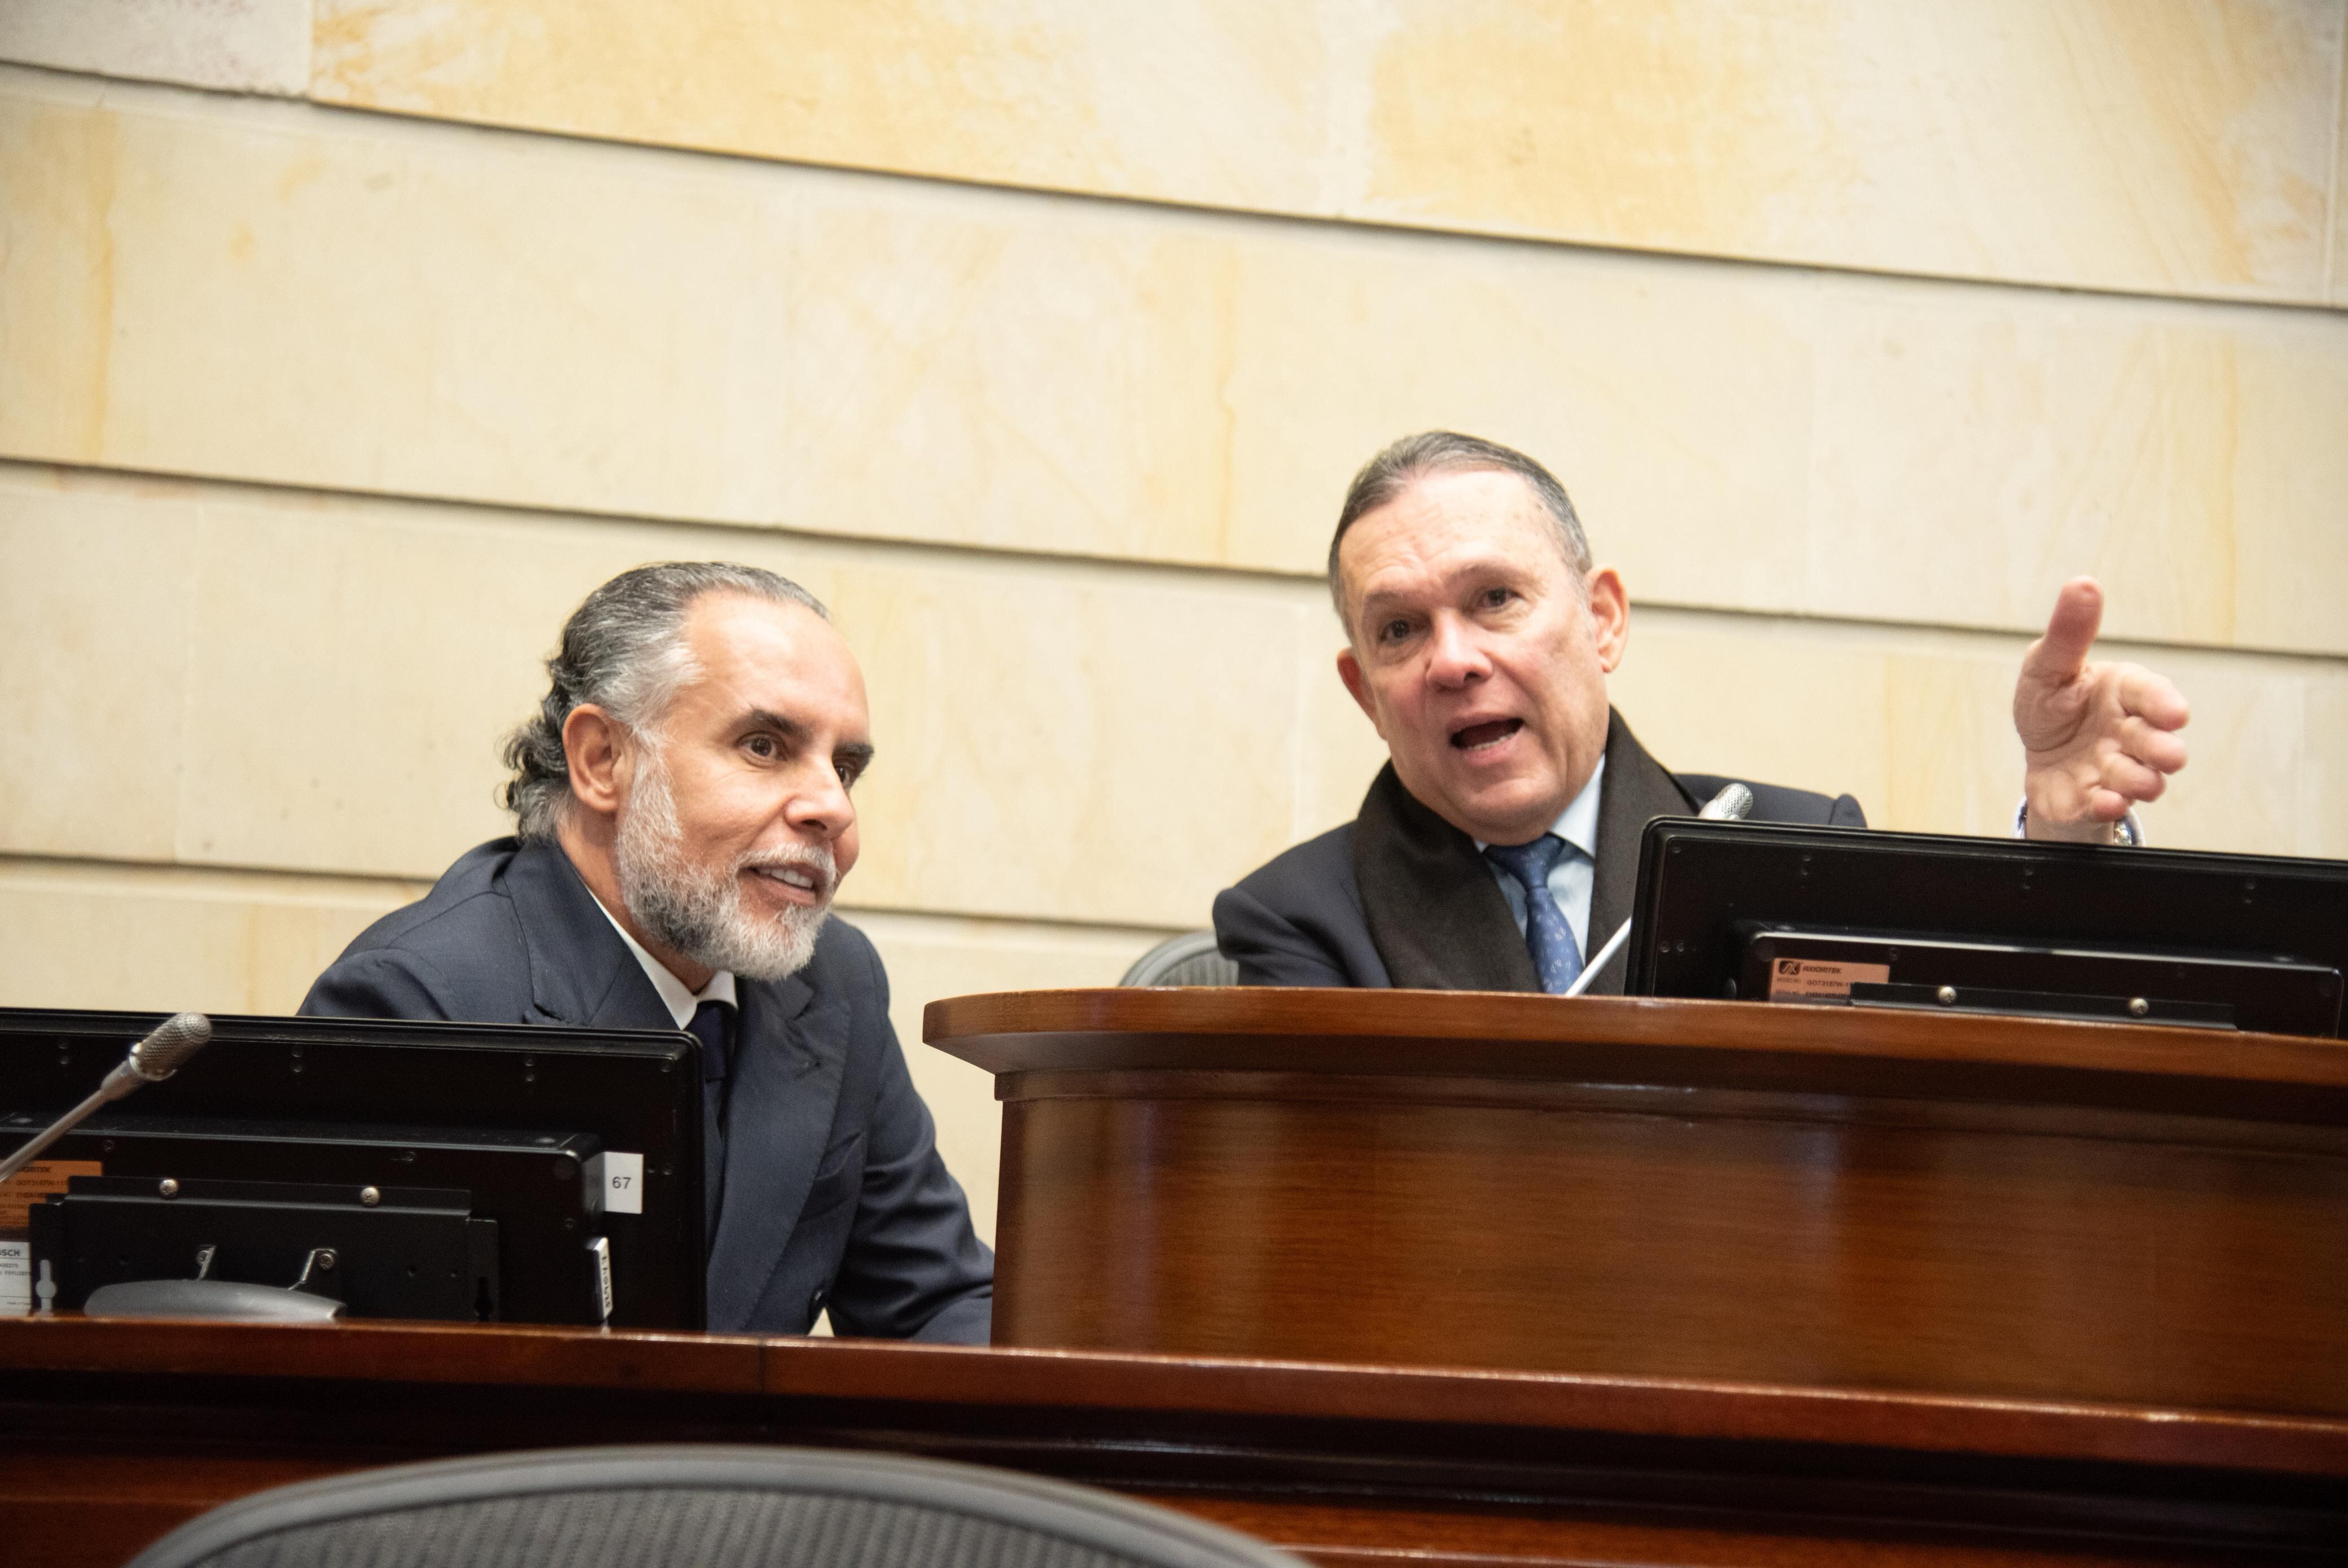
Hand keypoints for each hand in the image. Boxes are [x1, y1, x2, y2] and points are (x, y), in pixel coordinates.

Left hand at [2013, 579, 2188, 842]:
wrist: (2039, 758)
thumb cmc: (2051, 706)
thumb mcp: (2047, 666)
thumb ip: (2068, 633)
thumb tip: (2082, 584)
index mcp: (2123, 692)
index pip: (2151, 694)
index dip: (2164, 702)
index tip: (2175, 713)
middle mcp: (2129, 732)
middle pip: (2156, 741)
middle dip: (2163, 749)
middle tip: (2168, 754)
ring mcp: (2117, 768)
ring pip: (2141, 777)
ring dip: (2140, 780)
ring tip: (2136, 783)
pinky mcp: (2098, 799)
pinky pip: (2109, 806)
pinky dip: (2109, 806)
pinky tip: (2105, 802)